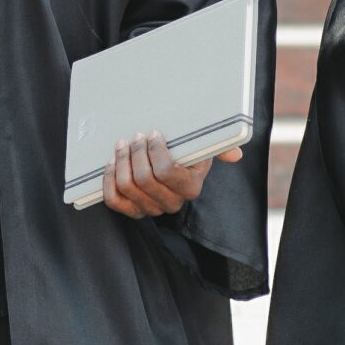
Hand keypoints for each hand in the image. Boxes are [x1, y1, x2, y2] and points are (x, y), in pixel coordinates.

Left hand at [100, 133, 242, 218]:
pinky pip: (114, 201)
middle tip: (135, 136)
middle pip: (144, 180)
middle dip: (135, 153)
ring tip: (122, 145)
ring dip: (120, 162)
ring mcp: (150, 209)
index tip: (153, 133)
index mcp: (190, 188)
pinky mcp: (132, 210)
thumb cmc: (186, 154)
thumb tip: (235, 155)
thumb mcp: (203, 148)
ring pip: (127, 187)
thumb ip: (219, 148)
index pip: (166, 172)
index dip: (155, 150)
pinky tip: (112, 163)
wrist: (170, 166)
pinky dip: (109, 180)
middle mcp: (171, 203)